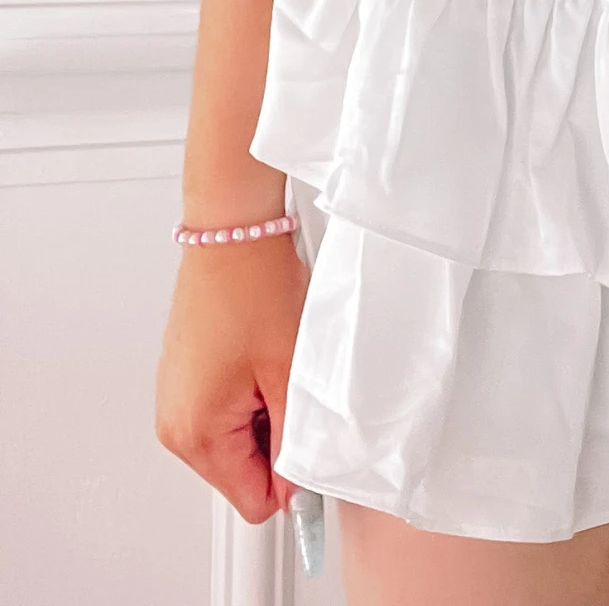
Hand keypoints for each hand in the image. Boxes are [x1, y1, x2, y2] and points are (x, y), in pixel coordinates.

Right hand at [155, 234, 309, 522]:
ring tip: (273, 363)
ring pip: (235, 438)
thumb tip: (297, 484)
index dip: (289, 480)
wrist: (233, 233)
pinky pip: (223, 408)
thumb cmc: (254, 288)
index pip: (251, 500)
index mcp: (195, 432)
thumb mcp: (289, 374)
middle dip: (275, 439)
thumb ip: (294, 442)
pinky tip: (259, 353)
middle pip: (240, 471)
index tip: (310, 449)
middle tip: (291, 386)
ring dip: (263, 412)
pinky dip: (249, 391)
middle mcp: (174, 422)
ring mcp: (174, 398)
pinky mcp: (182, 376)